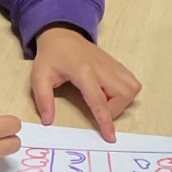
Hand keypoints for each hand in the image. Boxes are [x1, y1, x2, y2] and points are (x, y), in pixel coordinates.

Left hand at [31, 26, 140, 142]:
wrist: (62, 35)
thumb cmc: (51, 56)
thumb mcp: (39, 77)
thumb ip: (43, 100)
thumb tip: (48, 121)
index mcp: (83, 72)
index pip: (99, 101)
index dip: (105, 121)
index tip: (110, 137)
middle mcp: (102, 68)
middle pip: (122, 95)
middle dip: (114, 110)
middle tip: (98, 111)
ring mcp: (112, 65)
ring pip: (131, 88)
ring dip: (122, 102)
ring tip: (105, 102)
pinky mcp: (116, 65)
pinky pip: (132, 82)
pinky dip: (126, 93)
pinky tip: (111, 94)